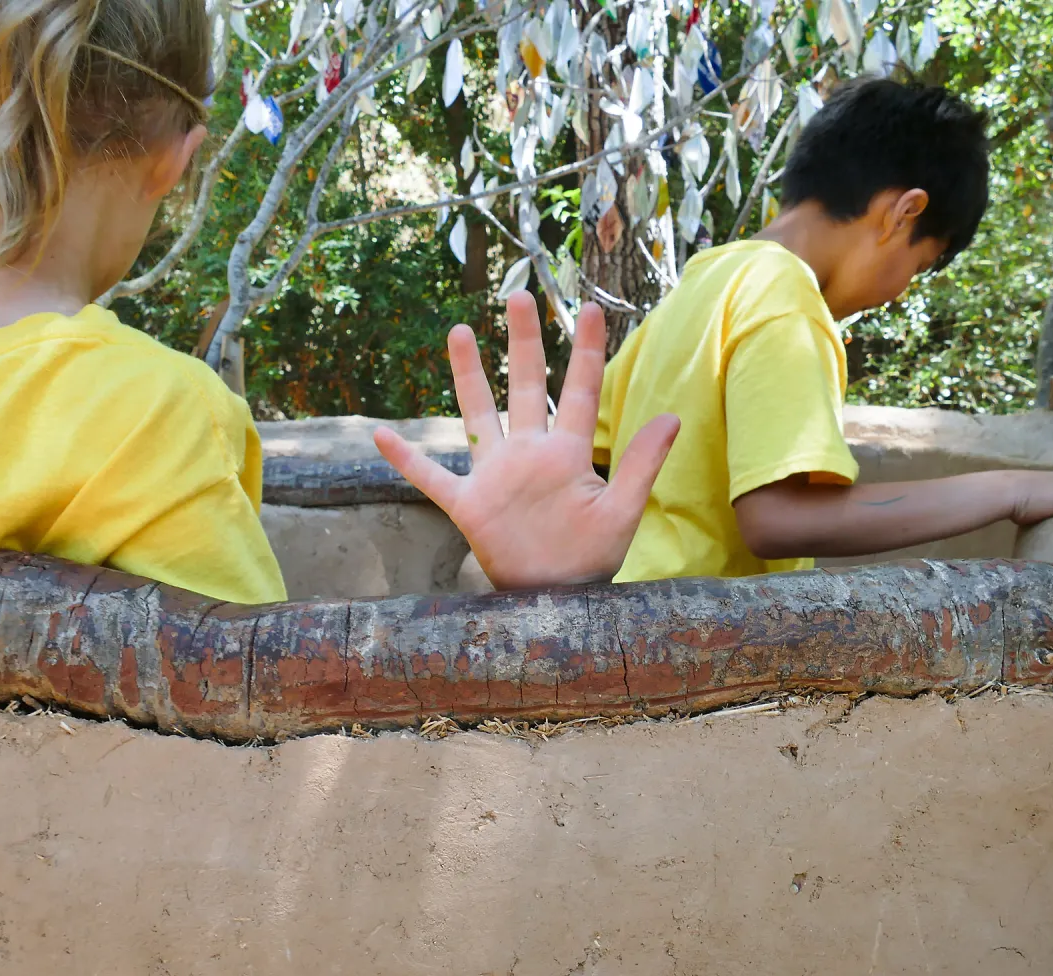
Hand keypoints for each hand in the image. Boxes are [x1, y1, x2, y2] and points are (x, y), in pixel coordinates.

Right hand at [373, 291, 679, 589]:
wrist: (556, 602)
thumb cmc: (591, 560)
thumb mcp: (621, 512)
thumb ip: (641, 464)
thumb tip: (672, 416)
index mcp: (566, 453)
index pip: (578, 390)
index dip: (586, 350)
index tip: (592, 308)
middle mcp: (528, 454)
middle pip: (525, 386)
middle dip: (523, 341)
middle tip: (519, 297)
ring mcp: (494, 476)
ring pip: (476, 414)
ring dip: (467, 375)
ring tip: (457, 331)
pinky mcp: (468, 505)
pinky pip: (431, 477)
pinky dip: (406, 460)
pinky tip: (381, 435)